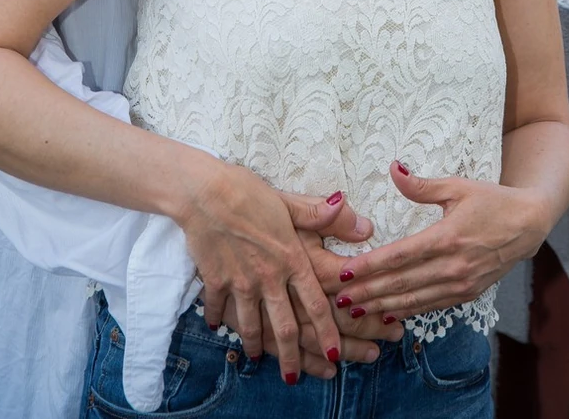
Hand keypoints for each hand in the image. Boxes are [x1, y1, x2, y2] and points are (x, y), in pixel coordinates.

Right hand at [214, 191, 400, 378]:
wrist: (205, 192)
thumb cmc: (249, 192)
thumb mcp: (290, 202)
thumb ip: (323, 217)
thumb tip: (363, 225)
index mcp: (291, 258)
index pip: (316, 304)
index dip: (327, 333)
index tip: (333, 355)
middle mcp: (269, 278)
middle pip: (285, 327)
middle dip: (292, 357)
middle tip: (293, 377)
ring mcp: (241, 283)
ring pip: (251, 326)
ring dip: (255, 345)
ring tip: (257, 357)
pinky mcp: (215, 281)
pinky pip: (219, 309)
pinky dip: (220, 320)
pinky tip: (220, 326)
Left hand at [332, 161, 547, 318]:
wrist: (528, 225)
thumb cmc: (492, 201)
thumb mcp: (458, 186)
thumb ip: (422, 185)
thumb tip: (393, 169)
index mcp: (447, 237)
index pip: (400, 255)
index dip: (371, 266)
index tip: (346, 270)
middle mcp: (453, 266)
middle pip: (402, 283)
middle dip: (368, 292)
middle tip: (339, 298)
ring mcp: (461, 284)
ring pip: (414, 300)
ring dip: (383, 307)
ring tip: (355, 310)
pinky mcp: (467, 294)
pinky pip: (431, 306)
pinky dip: (407, 312)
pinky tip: (387, 315)